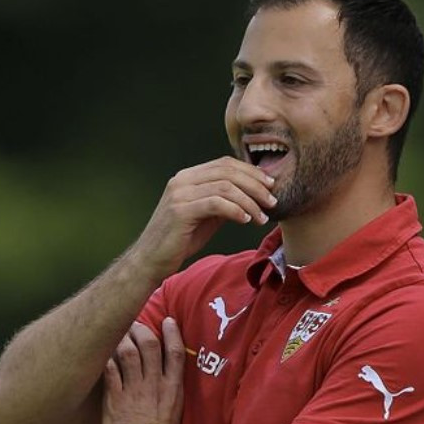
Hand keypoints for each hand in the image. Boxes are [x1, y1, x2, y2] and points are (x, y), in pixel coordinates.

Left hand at [102, 317, 186, 423]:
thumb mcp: (174, 413)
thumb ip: (168, 392)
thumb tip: (162, 378)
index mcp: (173, 389)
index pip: (176, 352)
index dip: (172, 332)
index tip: (168, 320)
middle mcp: (155, 386)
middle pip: (150, 345)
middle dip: (141, 328)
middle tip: (134, 323)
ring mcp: (134, 391)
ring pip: (128, 353)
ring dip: (122, 339)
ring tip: (117, 334)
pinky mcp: (115, 400)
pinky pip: (110, 370)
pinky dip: (106, 358)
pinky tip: (102, 353)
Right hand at [132, 157, 276, 277]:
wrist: (151, 260)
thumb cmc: (180, 240)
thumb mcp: (206, 216)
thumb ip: (224, 202)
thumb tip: (251, 195)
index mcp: (188, 177)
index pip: (225, 164)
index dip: (251, 172)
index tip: (270, 186)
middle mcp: (182, 180)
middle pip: (228, 171)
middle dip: (255, 185)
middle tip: (272, 201)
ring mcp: (180, 194)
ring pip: (225, 187)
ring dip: (250, 201)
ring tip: (262, 217)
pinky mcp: (181, 211)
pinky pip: (216, 204)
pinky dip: (236, 210)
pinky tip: (246, 221)